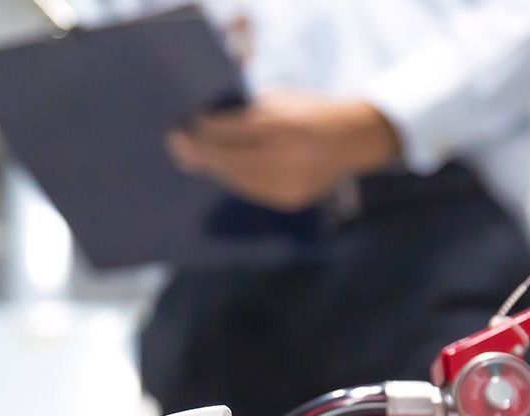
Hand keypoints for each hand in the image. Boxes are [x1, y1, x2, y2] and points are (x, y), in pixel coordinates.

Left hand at [167, 90, 400, 210]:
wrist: (352, 138)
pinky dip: (234, 179)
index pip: (233, 131)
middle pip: (230, 160)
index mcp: (285, 125)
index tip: (184, 127)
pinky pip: (252, 190)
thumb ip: (243, 114)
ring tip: (193, 158)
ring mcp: (289, 183)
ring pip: (237, 179)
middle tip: (177, 145)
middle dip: (201, 153)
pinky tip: (220, 170)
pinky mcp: (290, 200)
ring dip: (213, 168)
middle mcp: (287, 158)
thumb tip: (201, 132)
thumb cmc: (308, 111)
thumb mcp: (279, 100)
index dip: (205, 131)